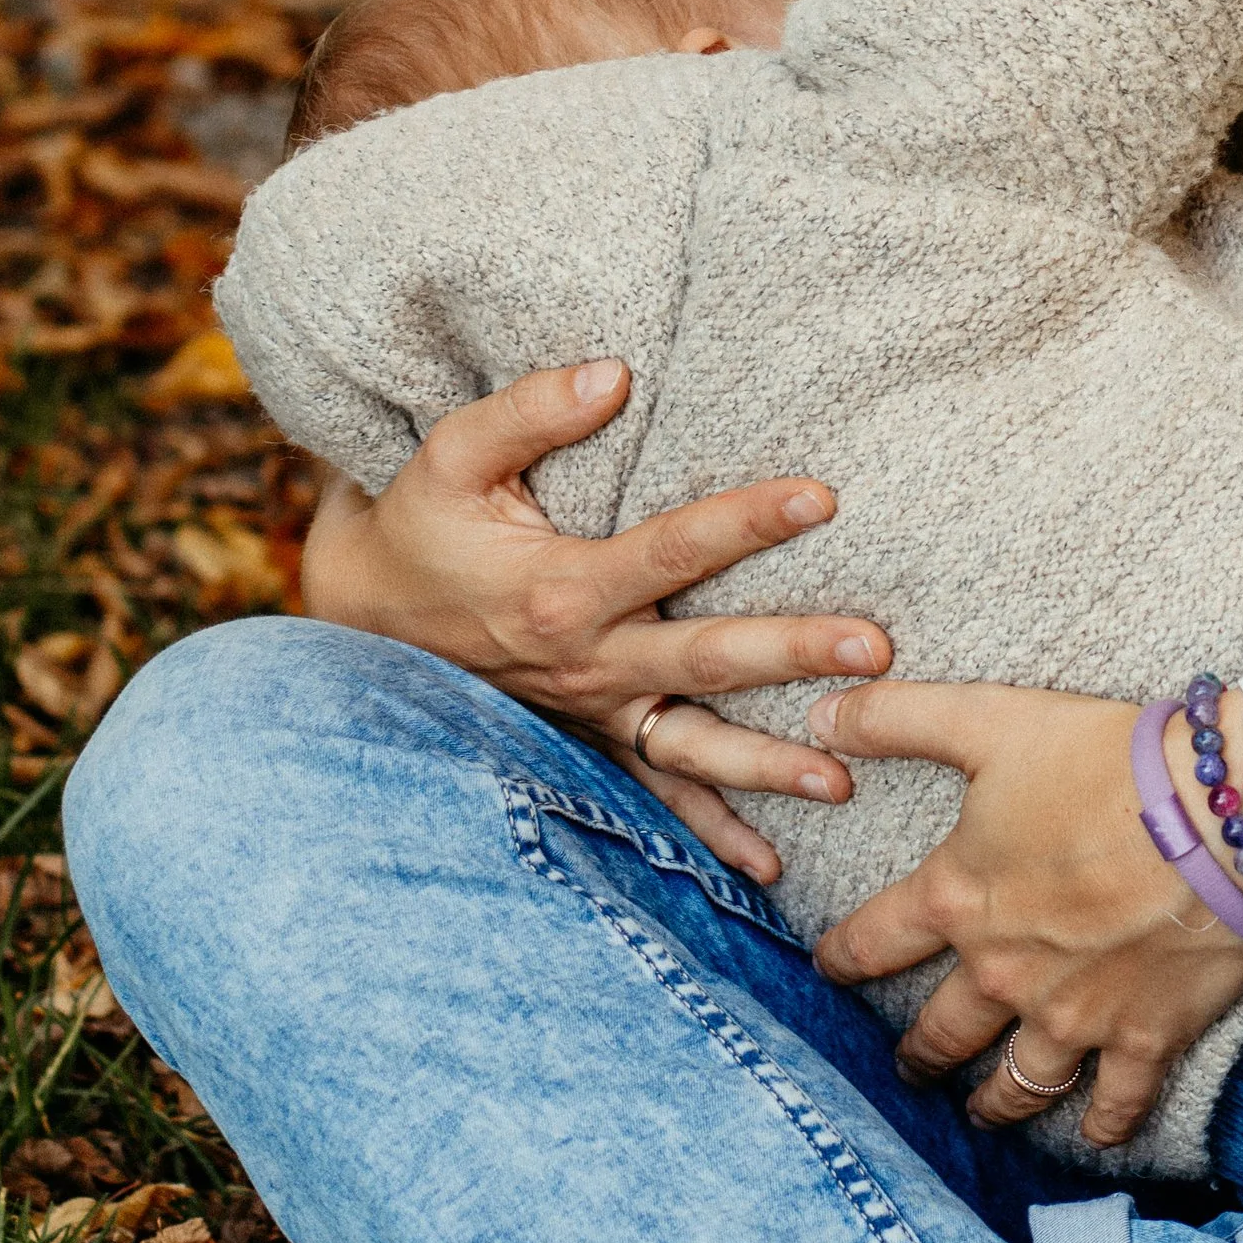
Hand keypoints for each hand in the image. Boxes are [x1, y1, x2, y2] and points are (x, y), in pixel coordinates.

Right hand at [299, 361, 892, 888]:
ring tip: (846, 777)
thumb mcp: (452, 456)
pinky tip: (769, 869)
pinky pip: (654, 797)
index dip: (745, 521)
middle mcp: (585, 661)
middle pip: (706, 658)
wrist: (365, 614)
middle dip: (793, 653)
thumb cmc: (423, 523)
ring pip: (693, 746)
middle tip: (877, 648)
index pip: (672, 550)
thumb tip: (614, 372)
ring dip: (769, 764)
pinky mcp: (589, 742)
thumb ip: (529, 410)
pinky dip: (708, 835)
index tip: (821, 496)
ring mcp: (590, 713)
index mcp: (560, 588)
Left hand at [809, 683, 1242, 1146]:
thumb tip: (819, 715)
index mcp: (959, 900)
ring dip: (993, 1103)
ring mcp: (1073, 1018)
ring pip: (1015, 1086)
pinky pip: (1115, 1106)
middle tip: (907, 1067)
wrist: (1220, 813)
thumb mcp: (989, 721)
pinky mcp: (1142, 1039)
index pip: (872, 942)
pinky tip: (1093, 1137)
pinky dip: (1102, 1128)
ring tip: (981, 1111)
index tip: (828, 974)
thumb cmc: (1103, 762)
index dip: (840, 959)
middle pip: (939, 1034)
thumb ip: (898, 719)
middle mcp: (1004, 974)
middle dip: (917, 1053)